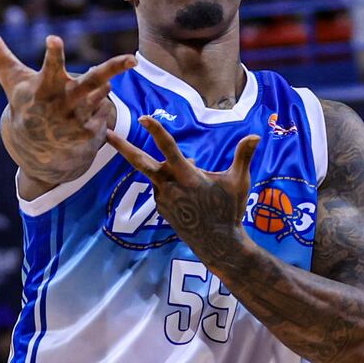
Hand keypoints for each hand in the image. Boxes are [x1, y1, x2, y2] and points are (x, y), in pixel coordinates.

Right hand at [0, 30, 135, 188]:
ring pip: (101, 90)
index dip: (53, 53)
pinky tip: (82, 113)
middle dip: (112, 69)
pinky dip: (96, 105)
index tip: (54, 39)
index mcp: (44, 88)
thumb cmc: (24, 104)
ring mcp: (82, 120)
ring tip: (76, 98)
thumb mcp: (11, 79)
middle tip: (131, 59)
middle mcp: (65, 104)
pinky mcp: (94, 132)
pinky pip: (105, 108)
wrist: (37, 152)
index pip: (50, 67)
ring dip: (96, 87)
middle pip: (93, 81)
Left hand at [107, 115, 259, 257]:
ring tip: (199, 188)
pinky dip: (173, 183)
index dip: (157, 132)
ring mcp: (162, 198)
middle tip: (106, 133)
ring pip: (161, 173)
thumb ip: (243, 156)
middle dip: (123, 147)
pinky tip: (191, 197)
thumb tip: (257, 135)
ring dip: (173, 170)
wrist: (217, 244)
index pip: (169, 149)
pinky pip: (163, 187)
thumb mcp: (239, 182)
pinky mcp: (160, 207)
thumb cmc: (230, 210)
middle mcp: (170, 187)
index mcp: (188, 177)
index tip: (144, 118)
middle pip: (141, 163)